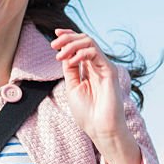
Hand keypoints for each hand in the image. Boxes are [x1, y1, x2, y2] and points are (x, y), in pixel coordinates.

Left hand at [51, 28, 128, 145]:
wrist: (100, 129)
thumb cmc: (88, 113)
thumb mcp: (72, 87)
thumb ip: (70, 70)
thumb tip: (64, 54)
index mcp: (89, 69)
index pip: (80, 46)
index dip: (68, 37)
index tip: (54, 35)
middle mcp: (97, 65)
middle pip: (84, 40)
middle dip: (67, 38)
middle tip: (53, 45)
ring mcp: (104, 67)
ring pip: (89, 42)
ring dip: (72, 44)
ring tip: (60, 54)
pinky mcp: (110, 70)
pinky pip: (95, 53)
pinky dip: (81, 53)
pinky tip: (71, 61)